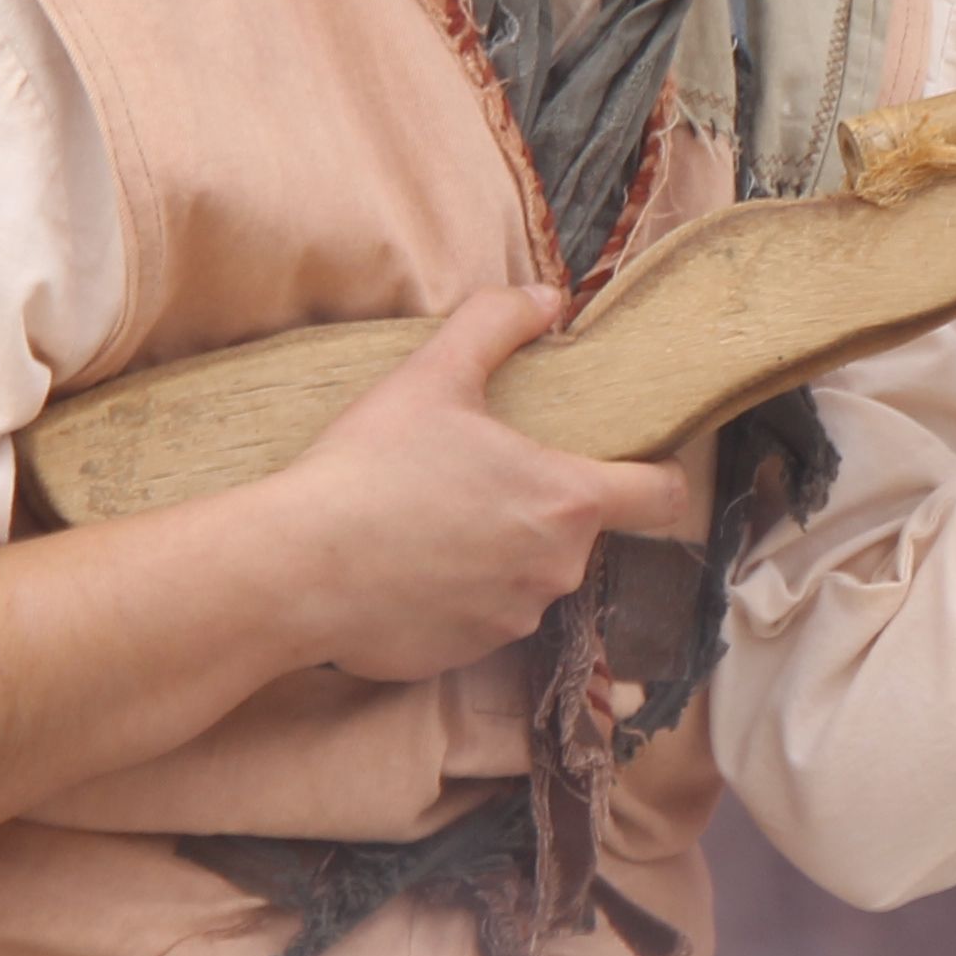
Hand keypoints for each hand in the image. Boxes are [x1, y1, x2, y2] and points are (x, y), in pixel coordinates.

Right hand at [260, 285, 697, 682]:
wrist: (292, 569)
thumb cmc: (370, 467)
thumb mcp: (434, 373)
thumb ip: (497, 323)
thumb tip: (545, 296)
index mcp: (566, 501)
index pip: (663, 497)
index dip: (659, 473)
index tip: (636, 459)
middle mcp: (554, 571)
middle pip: (578, 532)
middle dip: (540, 506)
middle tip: (478, 474)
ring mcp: (509, 624)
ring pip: (525, 578)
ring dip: (496, 552)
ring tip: (431, 520)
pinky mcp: (460, 658)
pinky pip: (474, 619)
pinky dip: (451, 596)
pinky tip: (402, 566)